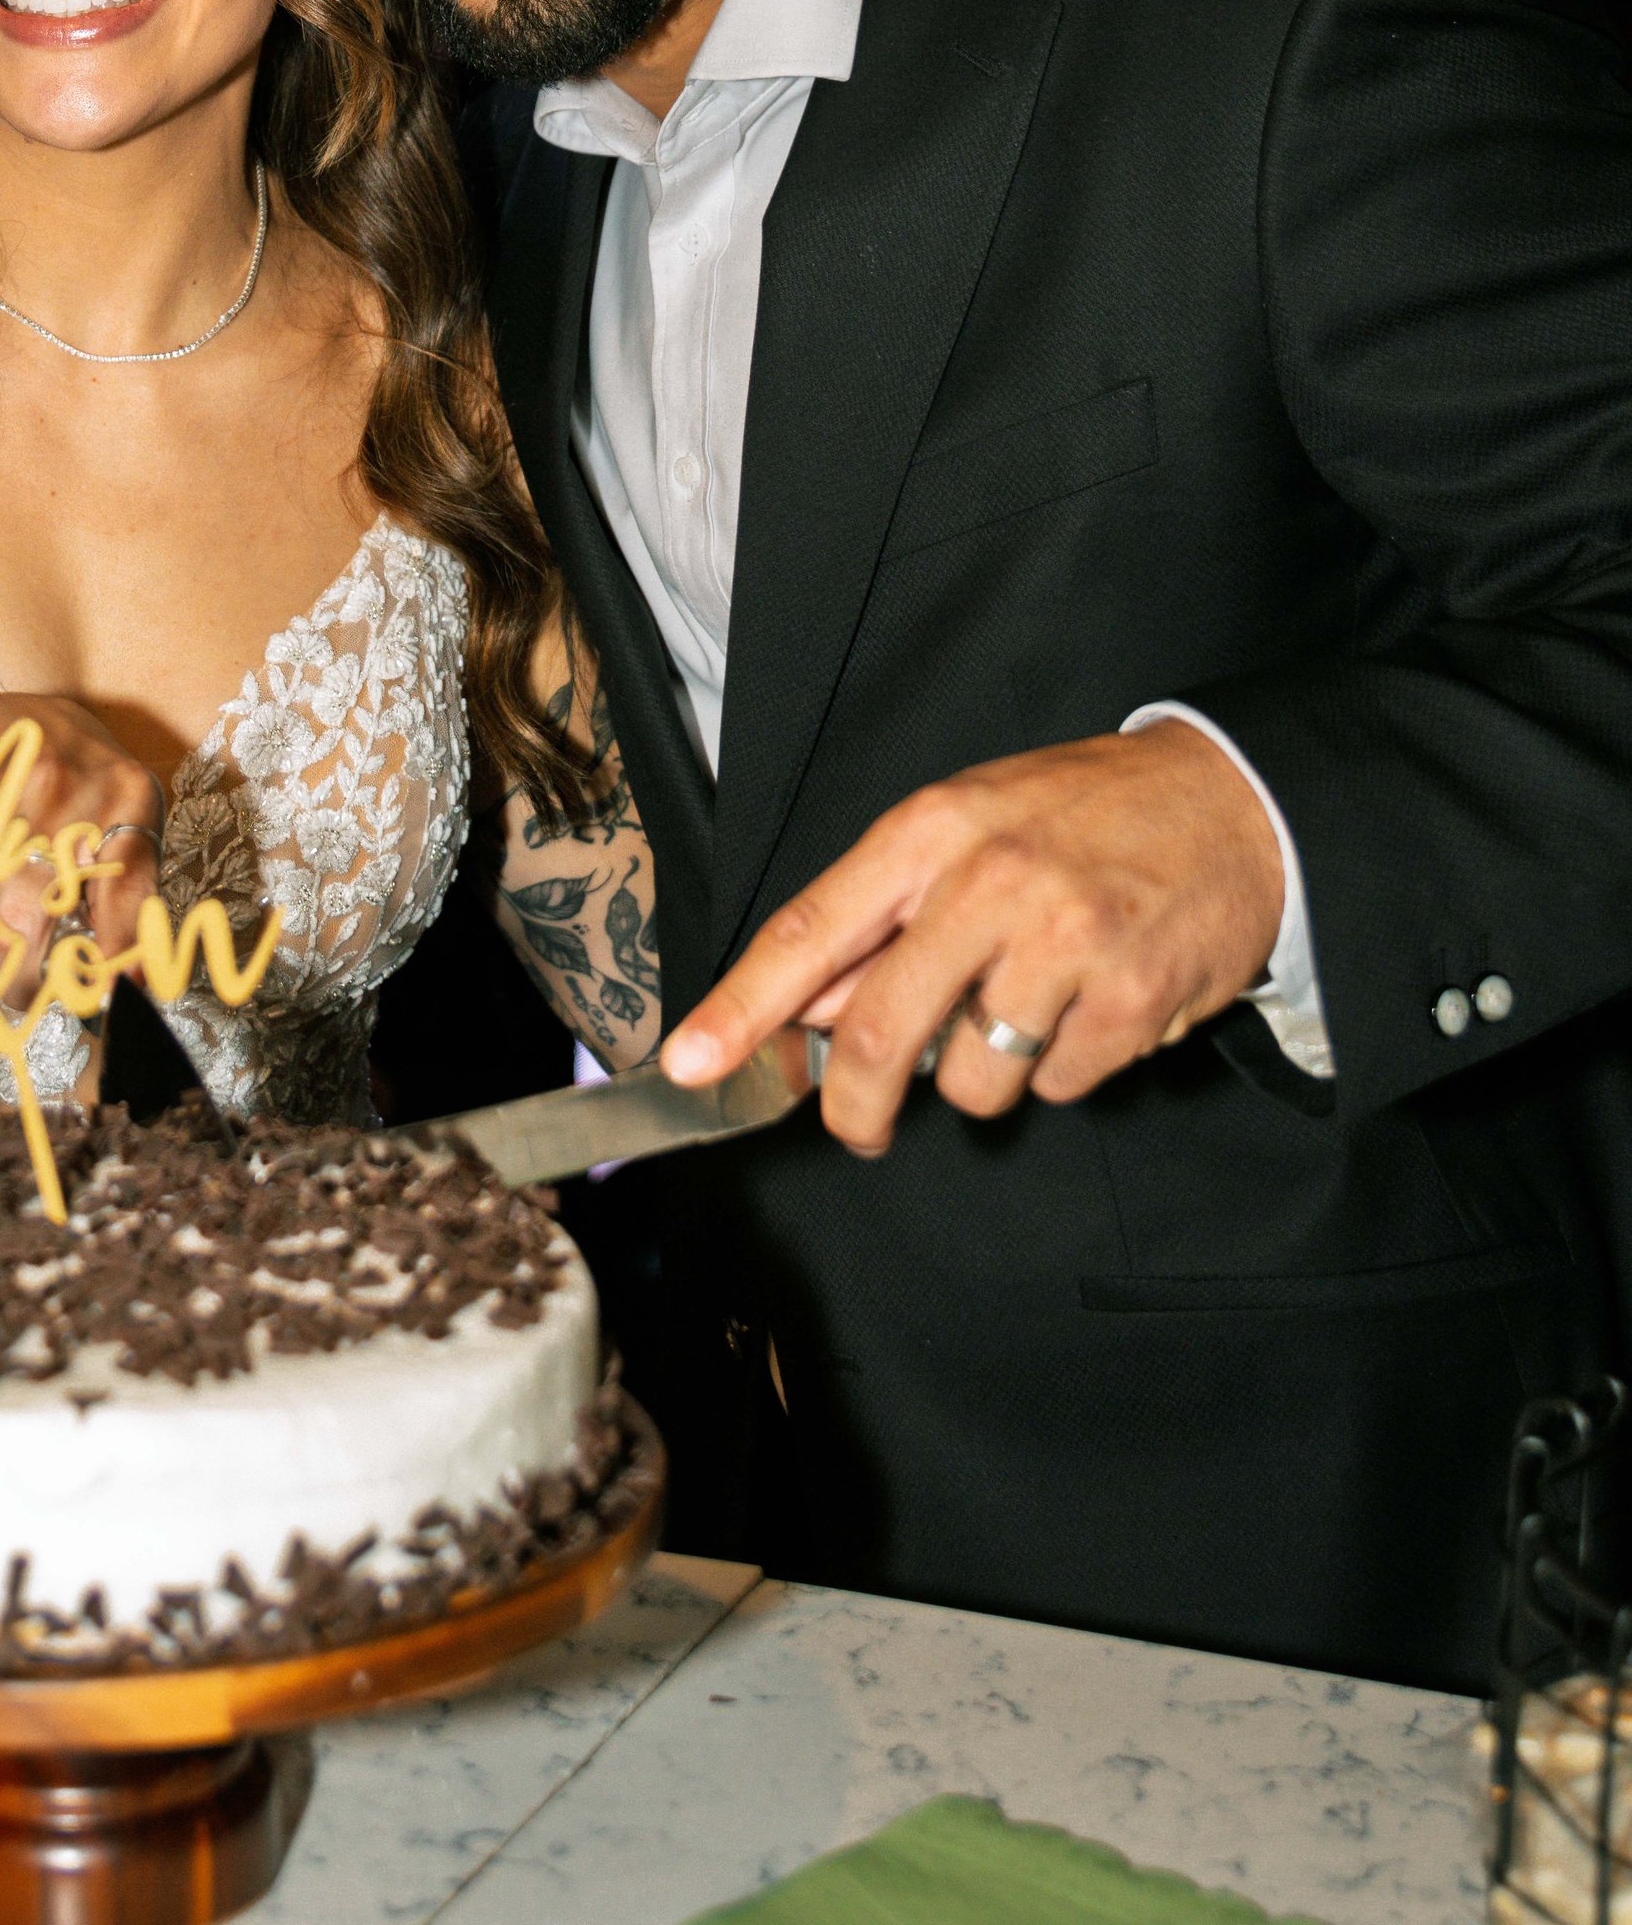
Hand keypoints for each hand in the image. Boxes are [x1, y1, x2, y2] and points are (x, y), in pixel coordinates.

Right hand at [0, 694, 164, 1002]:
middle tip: (43, 992)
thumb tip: (134, 979)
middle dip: (40, 974)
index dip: (121, 947)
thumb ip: (132, 890)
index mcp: (124, 789)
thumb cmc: (72, 783)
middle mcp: (60, 784)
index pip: (127, 883)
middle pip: (41, 916)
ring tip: (15, 930)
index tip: (118, 993)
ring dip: (3, 950)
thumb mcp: (121, 815)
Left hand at [660, 722, 1284, 1156]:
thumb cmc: (1084, 814)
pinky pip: (1060, 1084)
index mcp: (931, 832)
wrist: (1235, 797)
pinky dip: (1067, 1066)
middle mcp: (990, 882)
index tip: (689, 1065)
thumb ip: (885, 915)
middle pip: (880, 1032)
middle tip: (860, 1127)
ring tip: (1031, 1009)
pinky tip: (1095, 1005)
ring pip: (975, 1079)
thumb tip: (806, 1004)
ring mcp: (1064, 943)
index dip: (740, 1008)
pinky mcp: (1131, 1000)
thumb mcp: (969, 828)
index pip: (809, 930)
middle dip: (856, 1105)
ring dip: (988, 1075)